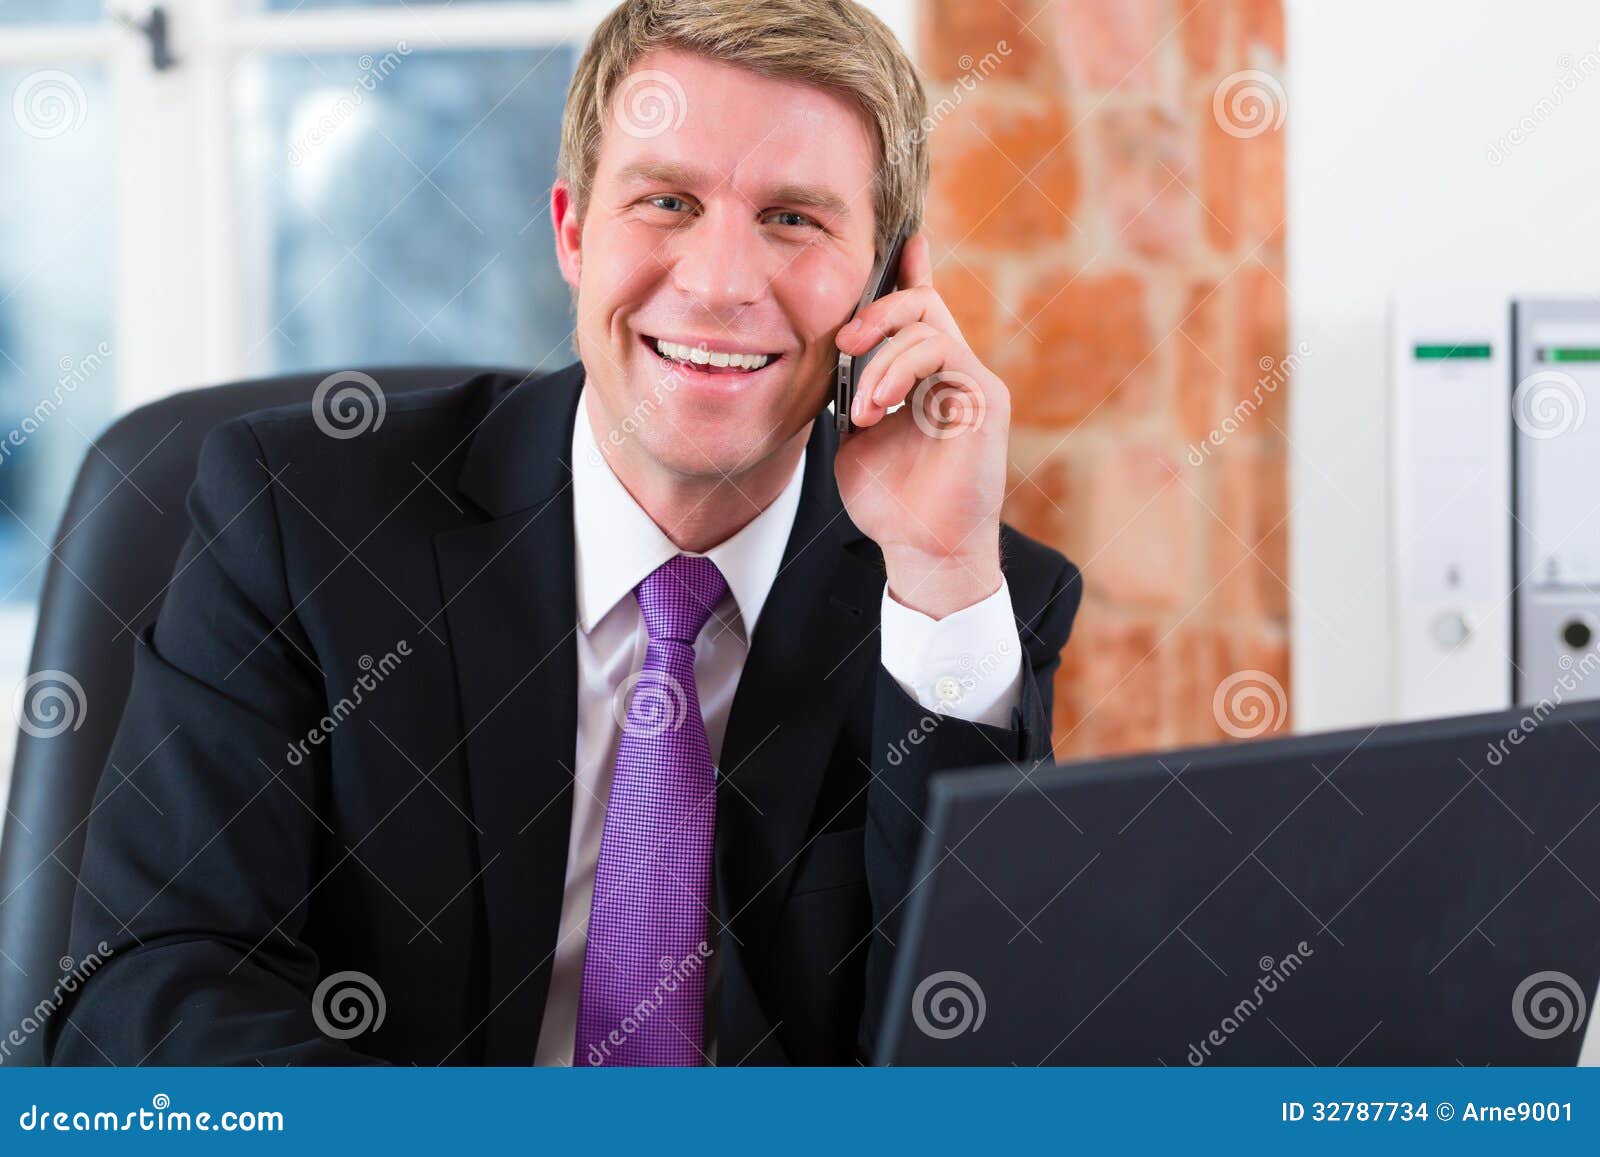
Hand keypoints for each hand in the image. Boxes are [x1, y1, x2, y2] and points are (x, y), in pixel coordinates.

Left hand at [833, 233, 1010, 619]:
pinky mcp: (983, 401)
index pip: (924, 310)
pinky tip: (877, 407)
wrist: (923, 552)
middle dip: (878, 309)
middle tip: (843, 339)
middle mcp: (956, 374)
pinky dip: (899, 371)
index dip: (912, 270)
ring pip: (929, 325)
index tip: (900, 239)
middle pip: (924, 303)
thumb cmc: (892, 505)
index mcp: (928, 378)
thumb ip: (852, 396)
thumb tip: (829, 364)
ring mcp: (973, 385)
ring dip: (882, 357)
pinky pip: (942, 353)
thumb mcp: (857, 441)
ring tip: (861, 405)